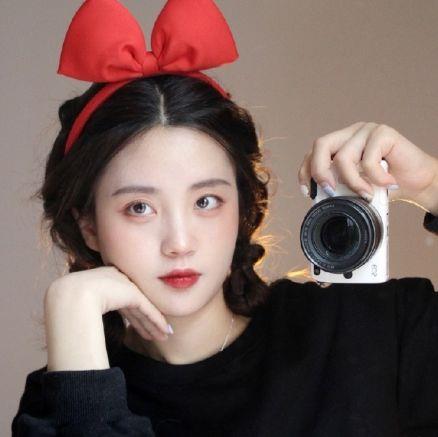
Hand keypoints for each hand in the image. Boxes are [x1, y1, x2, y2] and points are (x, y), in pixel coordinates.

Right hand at [45, 266, 170, 370]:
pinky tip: (165, 331)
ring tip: (163, 336)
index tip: (143, 330)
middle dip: (146, 322)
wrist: (71, 297)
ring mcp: (124, 285)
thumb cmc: (69, 307)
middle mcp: (116, 281)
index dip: (135, 317)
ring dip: (153, 325)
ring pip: (143, 309)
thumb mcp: (83, 308)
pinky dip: (156, 321)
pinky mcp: (131, 293)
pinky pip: (147, 309)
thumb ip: (92, 310)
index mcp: (103, 282)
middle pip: (135, 305)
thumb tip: (89, 323)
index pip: (123, 302)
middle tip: (158, 334)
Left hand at [297, 121, 437, 212]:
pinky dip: (374, 178)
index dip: (306, 170)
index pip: (314, 152)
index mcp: (341, 143)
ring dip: (352, 182)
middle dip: (319, 171)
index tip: (307, 191)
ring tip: (365, 195)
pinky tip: (387, 185)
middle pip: (321, 145)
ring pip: (344, 156)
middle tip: (329, 191)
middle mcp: (351, 134)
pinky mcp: (384, 133)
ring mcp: (367, 131)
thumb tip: (318, 197)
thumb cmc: (385, 186)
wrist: (419, 183)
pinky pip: (369, 159)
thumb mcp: (355, 188)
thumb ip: (339, 187)